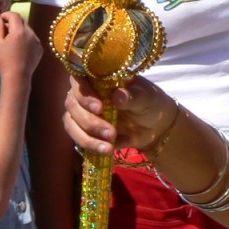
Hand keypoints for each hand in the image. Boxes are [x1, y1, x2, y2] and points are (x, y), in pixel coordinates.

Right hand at [0, 12, 41, 84]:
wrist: (17, 76)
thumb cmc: (4, 59)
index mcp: (20, 31)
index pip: (15, 15)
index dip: (6, 14)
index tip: (0, 19)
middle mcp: (31, 33)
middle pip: (23, 21)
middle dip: (13, 22)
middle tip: (4, 29)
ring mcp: (38, 41)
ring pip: (28, 30)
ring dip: (20, 30)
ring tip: (11, 40)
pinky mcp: (40, 48)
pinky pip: (32, 39)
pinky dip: (26, 39)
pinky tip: (19, 48)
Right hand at [63, 76, 177, 155]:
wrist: (157, 127)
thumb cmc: (151, 104)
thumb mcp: (147, 98)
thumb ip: (133, 97)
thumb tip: (118, 95)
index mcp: (102, 79)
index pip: (79, 78)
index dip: (84, 92)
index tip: (99, 107)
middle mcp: (88, 94)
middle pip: (72, 104)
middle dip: (89, 121)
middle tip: (111, 132)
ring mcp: (85, 113)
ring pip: (71, 123)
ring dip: (87, 137)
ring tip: (108, 146)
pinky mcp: (86, 131)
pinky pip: (78, 138)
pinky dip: (90, 145)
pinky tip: (107, 150)